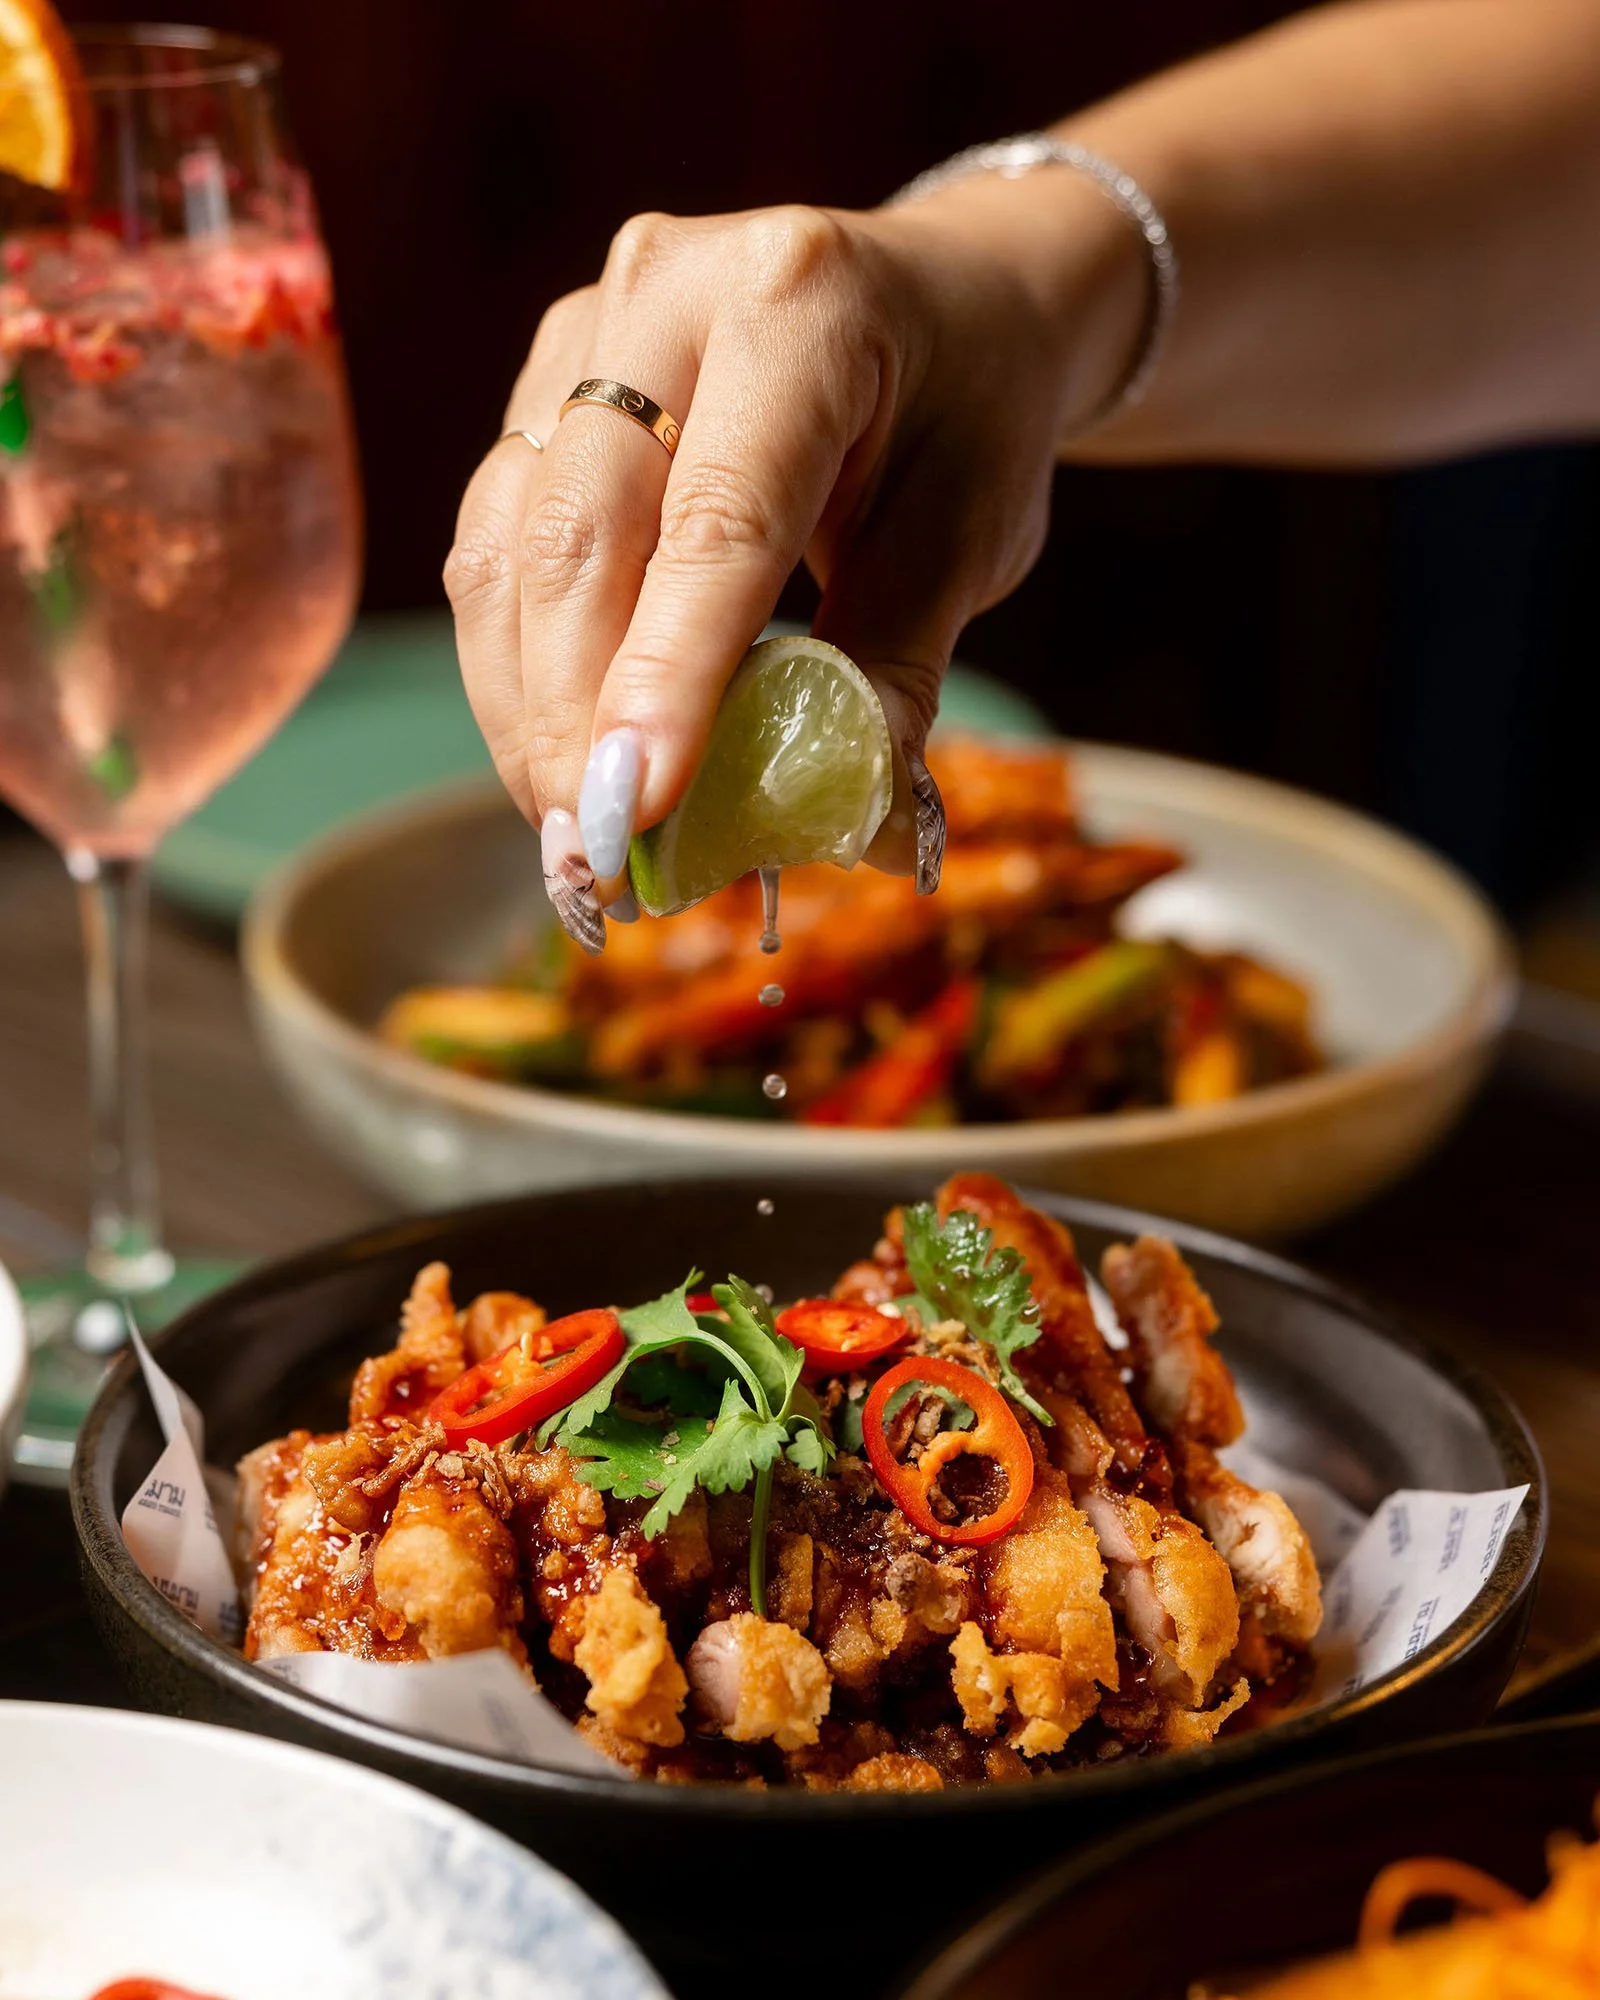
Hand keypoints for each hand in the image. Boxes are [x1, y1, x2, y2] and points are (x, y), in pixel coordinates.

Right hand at [445, 181, 1141, 945]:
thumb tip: (846, 832)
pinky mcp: (544, 383)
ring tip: (572, 832)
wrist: (947, 302)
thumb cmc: (969, 415)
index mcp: (799, 302)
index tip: (632, 812)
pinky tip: (558, 752)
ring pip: (507, 544)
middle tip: (593, 863)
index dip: (667, 677)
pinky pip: (496, 541)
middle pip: (577, 532)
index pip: (717, 520)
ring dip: (526, 708)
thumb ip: (893, 673)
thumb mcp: (970, 538)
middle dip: (571, 720)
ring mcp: (584, 330)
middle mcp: (664, 287)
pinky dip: (519, 664)